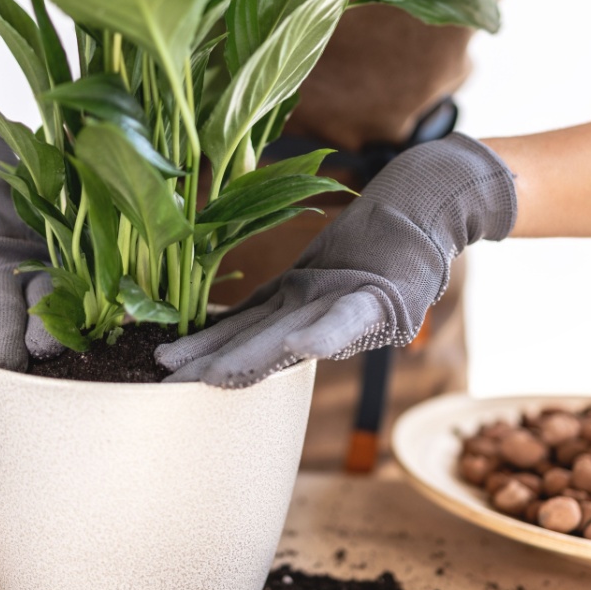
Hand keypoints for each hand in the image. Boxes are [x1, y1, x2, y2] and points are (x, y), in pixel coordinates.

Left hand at [156, 133, 516, 387]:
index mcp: (357, 313)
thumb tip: (329, 331)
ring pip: (255, 329)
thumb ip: (367, 305)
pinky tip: (189, 335)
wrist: (426, 207)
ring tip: (164, 363)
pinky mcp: (300, 286)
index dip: (254, 356)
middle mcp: (328, 313)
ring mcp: (311, 302)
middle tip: (169, 382)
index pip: (298, 340)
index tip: (215, 374)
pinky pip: (257, 308)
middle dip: (219, 363)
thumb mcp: (404, 272)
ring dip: (212, 348)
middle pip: (267, 343)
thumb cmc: (423, 234)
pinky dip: (224, 322)